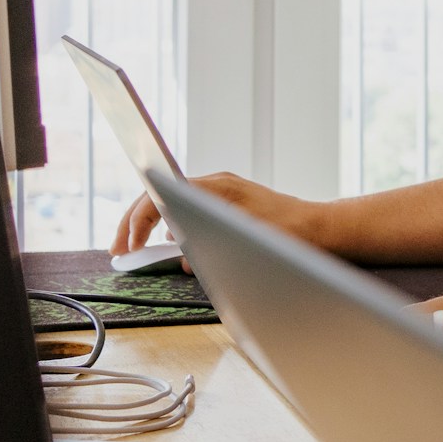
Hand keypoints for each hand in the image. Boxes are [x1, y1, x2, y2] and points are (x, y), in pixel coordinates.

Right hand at [111, 171, 326, 257]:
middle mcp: (217, 184)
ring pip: (174, 202)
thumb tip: (182, 256)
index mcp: (216, 189)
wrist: (323, 228)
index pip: (160, 196)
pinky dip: (175, 226)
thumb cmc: (291, 236)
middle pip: (160, 197)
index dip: (135, 222)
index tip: (126, 247)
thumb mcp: (244, 243)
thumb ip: (209, 247)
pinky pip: (191, 209)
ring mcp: (224, 191)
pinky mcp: (232, 201)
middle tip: (119, 251)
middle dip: (135, 225)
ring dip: (153, 226)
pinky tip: (172, 247)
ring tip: (136, 249)